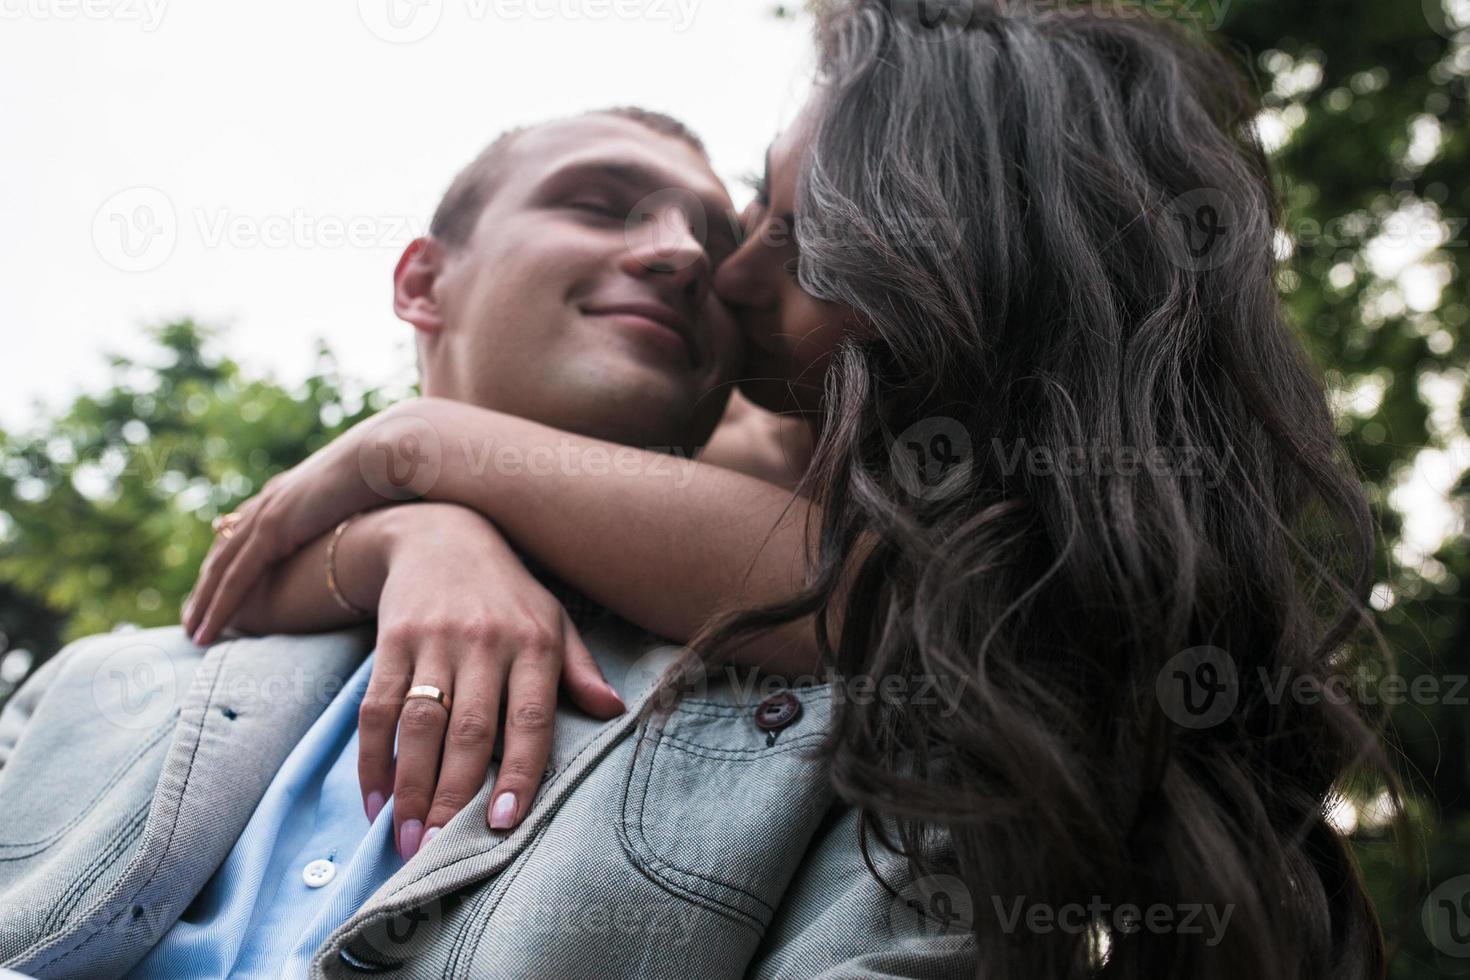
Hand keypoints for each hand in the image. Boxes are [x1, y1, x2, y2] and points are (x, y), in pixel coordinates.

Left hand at [183, 404, 423, 644]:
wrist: (392, 453)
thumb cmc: (397, 473)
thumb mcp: (370, 496)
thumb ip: (359, 513)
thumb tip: (380, 528)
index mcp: (293, 493)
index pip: (249, 531)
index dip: (231, 560)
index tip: (218, 584)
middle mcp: (272, 501)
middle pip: (226, 551)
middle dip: (207, 587)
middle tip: (194, 618)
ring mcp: (269, 513)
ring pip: (221, 568)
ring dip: (202, 603)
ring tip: (193, 634)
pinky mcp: (273, 529)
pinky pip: (236, 577)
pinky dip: (217, 606)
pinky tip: (206, 631)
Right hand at [356, 504, 625, 858]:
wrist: (441, 533)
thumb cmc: (508, 593)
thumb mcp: (553, 620)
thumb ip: (579, 669)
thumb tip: (614, 712)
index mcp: (534, 643)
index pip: (530, 717)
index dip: (519, 771)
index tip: (506, 821)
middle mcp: (485, 642)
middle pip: (469, 730)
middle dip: (454, 795)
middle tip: (440, 849)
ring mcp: (434, 640)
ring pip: (420, 723)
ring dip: (410, 786)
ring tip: (407, 836)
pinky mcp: (391, 640)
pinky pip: (378, 706)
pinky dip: (373, 756)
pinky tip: (375, 798)